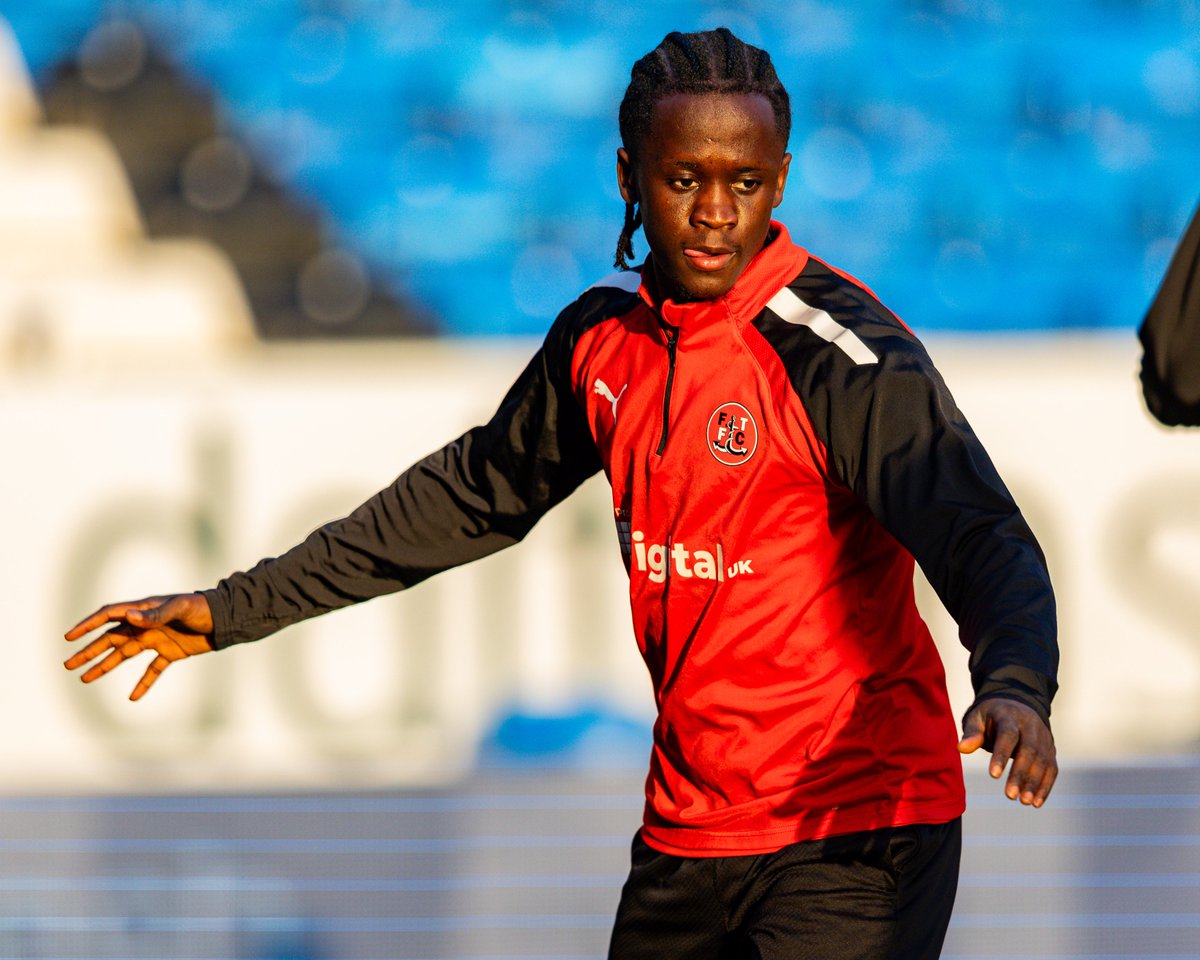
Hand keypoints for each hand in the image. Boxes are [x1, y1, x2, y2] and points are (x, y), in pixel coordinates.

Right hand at [64, 594, 214, 700]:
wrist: (226, 619)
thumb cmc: (203, 608)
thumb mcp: (180, 608)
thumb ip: (156, 614)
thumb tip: (130, 618)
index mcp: (144, 611)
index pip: (110, 616)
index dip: (88, 625)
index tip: (70, 637)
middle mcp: (146, 625)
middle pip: (111, 639)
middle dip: (89, 651)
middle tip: (68, 665)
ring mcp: (157, 639)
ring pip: (125, 655)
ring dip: (106, 666)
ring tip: (85, 678)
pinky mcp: (171, 653)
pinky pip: (152, 670)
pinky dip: (143, 683)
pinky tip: (132, 698)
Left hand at [958, 698, 1056, 806]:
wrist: (1016, 704)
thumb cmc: (991, 716)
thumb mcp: (978, 718)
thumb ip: (972, 734)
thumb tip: (961, 749)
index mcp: (1010, 716)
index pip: (1008, 736)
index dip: (1001, 756)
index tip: (993, 776)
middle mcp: (1030, 726)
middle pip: (1028, 751)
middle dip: (1020, 774)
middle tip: (1010, 795)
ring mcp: (1043, 738)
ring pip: (1043, 761)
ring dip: (1034, 783)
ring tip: (1024, 802)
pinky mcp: (1050, 749)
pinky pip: (1051, 768)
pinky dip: (1045, 786)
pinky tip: (1036, 802)